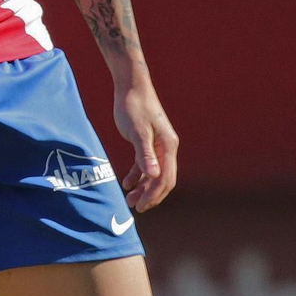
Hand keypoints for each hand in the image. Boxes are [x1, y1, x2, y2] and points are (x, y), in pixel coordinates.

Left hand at [113, 71, 177, 211]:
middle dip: (150, 195)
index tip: (141, 205)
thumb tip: (153, 176)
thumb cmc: (134, 107)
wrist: (130, 87)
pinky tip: (127, 184)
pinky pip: (145, 165)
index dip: (154, 194)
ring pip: (153, 174)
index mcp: (168, 146)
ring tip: (129, 200)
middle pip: (163, 179)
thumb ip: (145, 155)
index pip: (166, 178)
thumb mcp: (138, 132)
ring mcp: (158, 146)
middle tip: (135, 207)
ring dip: (143, 188)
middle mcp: (167, 148)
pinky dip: (137, 175)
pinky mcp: (146, 143)